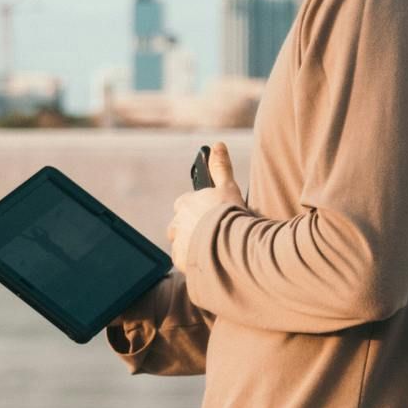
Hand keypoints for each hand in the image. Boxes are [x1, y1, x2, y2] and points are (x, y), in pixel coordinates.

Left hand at [167, 138, 242, 270]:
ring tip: (212, 250)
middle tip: (213, 235)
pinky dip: (194, 261)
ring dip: (192, 246)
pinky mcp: (181, 261)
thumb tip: (218, 145)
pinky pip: (184, 261)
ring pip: (182, 244)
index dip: (197, 211)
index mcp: (185, 204)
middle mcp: (177, 223)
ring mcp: (178, 243)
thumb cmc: (230, 214)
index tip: (210, 216)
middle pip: (180, 226)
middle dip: (192, 230)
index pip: (184, 206)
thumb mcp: (228, 187)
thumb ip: (221, 167)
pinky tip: (210, 261)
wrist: (231, 244)